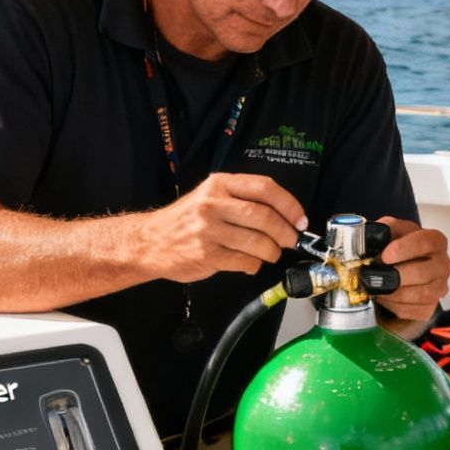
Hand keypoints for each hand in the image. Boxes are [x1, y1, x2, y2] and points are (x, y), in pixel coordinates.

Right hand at [143, 173, 306, 279]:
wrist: (149, 241)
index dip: (289, 205)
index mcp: (219, 184)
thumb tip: (283, 216)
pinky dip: (254, 265)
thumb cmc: (184, 220)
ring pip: (258, 242)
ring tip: (270, 253)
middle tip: (291, 241)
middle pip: (264, 217)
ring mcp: (209, 230)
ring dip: (272, 251)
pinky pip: (244, 261)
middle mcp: (213, 204)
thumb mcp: (209, 197)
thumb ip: (241, 200)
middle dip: (285, 233)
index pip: (264, 188)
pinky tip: (250, 263)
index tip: (300, 219)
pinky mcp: (207, 255)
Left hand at [372, 216, 449, 322]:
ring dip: (393, 293)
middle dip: (395, 276)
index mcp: (436, 241)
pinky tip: (384, 297)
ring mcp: (440, 287)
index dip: (404, 249)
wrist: (397, 266)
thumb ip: (384, 229)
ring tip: (375, 287)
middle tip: (374, 276)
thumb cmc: (395, 246)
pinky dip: (395, 306)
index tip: (384, 256)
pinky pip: (415, 311)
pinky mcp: (431, 306)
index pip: (426, 242)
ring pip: (420, 295)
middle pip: (423, 273)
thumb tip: (372, 240)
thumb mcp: (390, 230)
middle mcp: (443, 265)